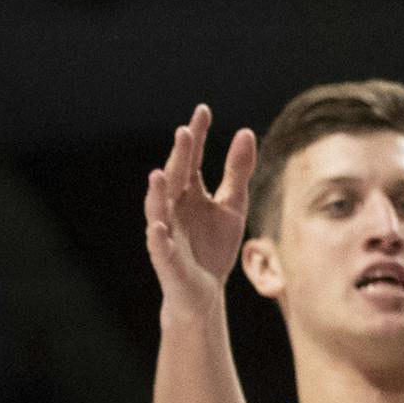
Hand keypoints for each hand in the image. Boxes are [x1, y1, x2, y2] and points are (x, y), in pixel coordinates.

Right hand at [144, 105, 253, 311]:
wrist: (205, 291)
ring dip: (157, 193)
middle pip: (175, 178)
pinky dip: (158, 237)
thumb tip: (246, 132)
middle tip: (184, 132)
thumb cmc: (215, 246)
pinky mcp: (166, 259)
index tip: (203, 110)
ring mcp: (166, 232)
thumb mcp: (233, 206)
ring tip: (159, 174)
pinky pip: (159, 247)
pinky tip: (158, 227)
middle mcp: (173, 207)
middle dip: (178, 157)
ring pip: (158, 209)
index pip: (191, 158)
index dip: (197, 136)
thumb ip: (238, 172)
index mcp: (188, 192)